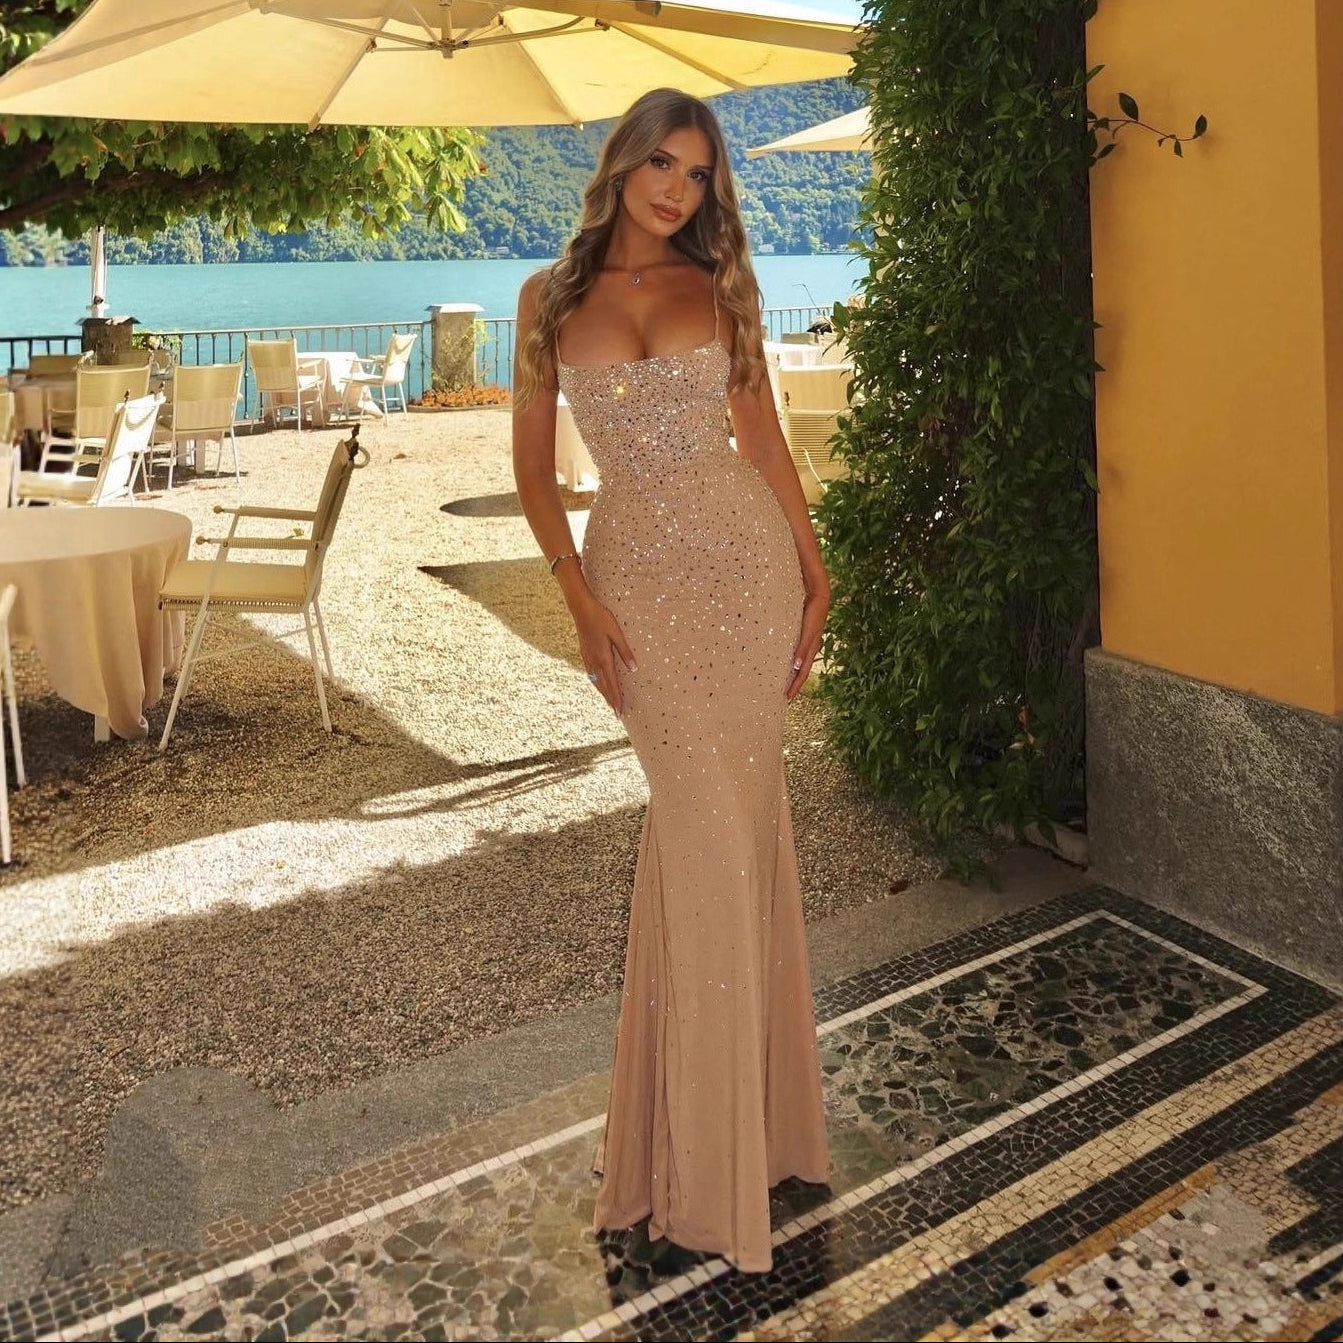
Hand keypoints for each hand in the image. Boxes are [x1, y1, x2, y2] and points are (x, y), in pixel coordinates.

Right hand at [572, 593, 636, 713]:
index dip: (616, 698)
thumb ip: (625, 652)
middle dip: (610, 700)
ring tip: (609, 702)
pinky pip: (591, 673)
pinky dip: (596, 682)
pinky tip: (598, 683)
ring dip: (603, 693)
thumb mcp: (617, 633)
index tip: (620, 711)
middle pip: (603, 686)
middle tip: (617, 713)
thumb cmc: (600, 618)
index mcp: (603, 658)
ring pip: (596, 681)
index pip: (612, 683)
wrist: (581, 608)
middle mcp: (594, 661)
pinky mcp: (584, 653)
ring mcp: (587, 657)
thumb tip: (634, 669)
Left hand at [786, 583, 829, 700]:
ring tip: (782, 681)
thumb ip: (802, 648)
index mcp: (812, 650)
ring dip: (791, 673)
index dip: (796, 686)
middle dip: (794, 684)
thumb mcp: (808, 632)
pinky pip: (795, 652)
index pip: (803, 673)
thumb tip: (797, 667)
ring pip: (798, 662)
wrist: (819, 596)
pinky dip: (790, 660)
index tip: (787, 698)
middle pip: (801, 671)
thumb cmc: (814, 614)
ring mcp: (806, 642)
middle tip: (784, 696)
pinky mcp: (801, 634)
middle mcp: (809, 648)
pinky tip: (783, 660)